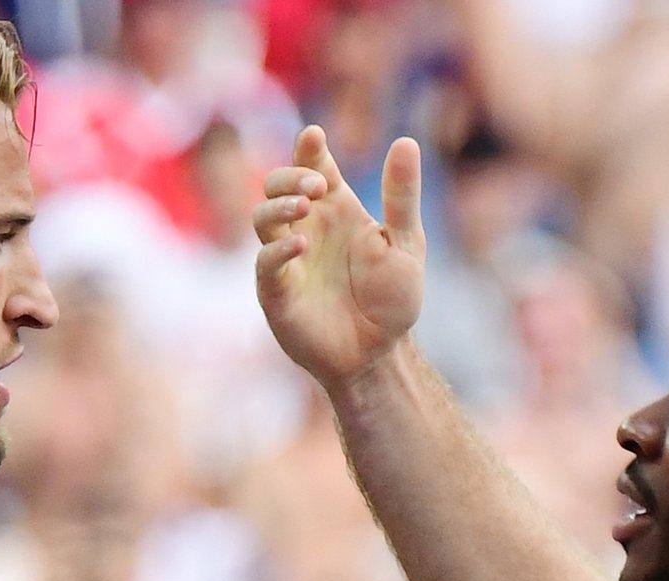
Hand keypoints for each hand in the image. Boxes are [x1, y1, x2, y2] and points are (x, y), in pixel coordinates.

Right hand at [254, 125, 424, 390]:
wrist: (381, 355)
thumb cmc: (393, 301)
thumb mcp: (407, 244)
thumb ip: (402, 196)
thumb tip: (406, 140)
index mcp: (336, 211)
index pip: (314, 166)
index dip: (309, 149)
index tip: (315, 136)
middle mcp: (307, 229)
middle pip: (277, 185)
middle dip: (290, 176)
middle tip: (316, 186)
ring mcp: (288, 260)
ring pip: (261, 217)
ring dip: (279, 206)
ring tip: (305, 208)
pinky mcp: (277, 293)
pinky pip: (265, 264)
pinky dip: (277, 250)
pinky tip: (300, 245)